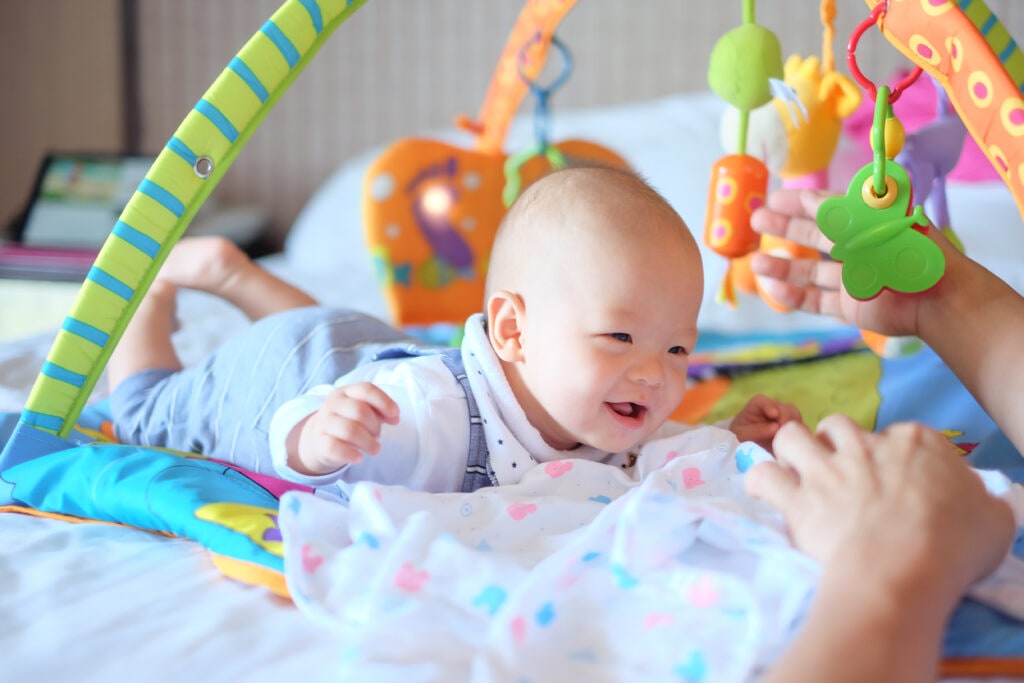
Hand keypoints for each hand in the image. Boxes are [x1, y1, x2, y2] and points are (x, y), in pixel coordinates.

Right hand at [293, 382, 399, 475]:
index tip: (395, 416)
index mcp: (345, 392)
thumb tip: (395, 417)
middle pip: (360, 411)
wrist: (318, 439)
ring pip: (350, 430)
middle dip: (375, 426)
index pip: (366, 389)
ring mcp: (324, 423)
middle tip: (378, 436)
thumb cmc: (348, 422)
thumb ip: (380, 411)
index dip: (384, 402)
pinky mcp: (319, 442)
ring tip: (375, 449)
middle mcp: (332, 404)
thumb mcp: (362, 411)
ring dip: (368, 442)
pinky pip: (335, 448)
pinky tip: (359, 458)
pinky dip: (351, 454)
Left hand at [729, 393, 801, 452]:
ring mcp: (785, 420)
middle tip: (784, 432)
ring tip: (788, 441)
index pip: (763, 401)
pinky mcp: (793, 432)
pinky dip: (801, 437)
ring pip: (797, 419)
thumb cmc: (739, 438)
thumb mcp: (742, 435)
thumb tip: (776, 427)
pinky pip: (802, 431)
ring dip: (795, 429)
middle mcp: (774, 410)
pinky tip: (795, 446)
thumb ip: (756, 430)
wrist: (745, 449)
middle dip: (786, 419)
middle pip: (786, 408)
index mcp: (757, 406)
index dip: (770, 406)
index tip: (774, 414)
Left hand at [745, 414, 1013, 600]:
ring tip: (796, 472)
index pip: (897, 435)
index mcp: (915, 442)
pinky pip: (761, 475)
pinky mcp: (796, 498)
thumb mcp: (991, 517)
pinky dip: (760, 483)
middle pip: (837, 426)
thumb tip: (975, 500)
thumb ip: (977, 499)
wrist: (902, 570)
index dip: (891, 457)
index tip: (895, 483)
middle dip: (833, 444)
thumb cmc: (956, 545)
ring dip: (790, 451)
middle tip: (839, 472)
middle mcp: (864, 445)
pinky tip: (767, 493)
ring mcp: (825, 468)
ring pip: (791, 435)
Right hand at [749, 188, 960, 337]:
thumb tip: (810, 197)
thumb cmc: (907, 251)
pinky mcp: (849, 307)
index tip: (775, 197)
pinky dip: (792, 297)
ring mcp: (851, 280)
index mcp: (866, 224)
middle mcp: (857, 250)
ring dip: (781, 265)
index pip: (828, 209)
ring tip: (754, 260)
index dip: (800, 202)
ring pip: (809, 271)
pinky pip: (815, 302)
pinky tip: (772, 289)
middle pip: (813, 236)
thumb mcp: (873, 220)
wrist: (933, 297)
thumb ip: (842, 209)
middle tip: (756, 219)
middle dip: (784, 227)